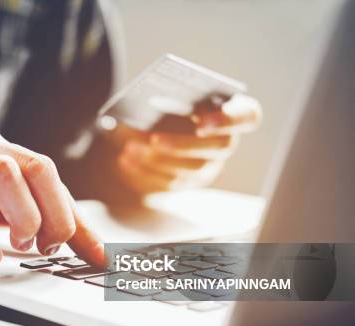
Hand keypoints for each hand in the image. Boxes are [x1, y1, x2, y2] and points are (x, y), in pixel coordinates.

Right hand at [0, 124, 103, 265]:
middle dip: (58, 212)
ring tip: (25, 245)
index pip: (46, 174)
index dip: (76, 216)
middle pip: (34, 166)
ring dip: (25, 215)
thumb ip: (6, 210)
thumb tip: (53, 235)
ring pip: (1, 173)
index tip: (98, 253)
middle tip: (53, 247)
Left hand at [115, 94, 261, 192]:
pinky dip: (145, 171)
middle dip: (183, 144)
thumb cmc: (169, 102)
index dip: (228, 119)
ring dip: (158, 160)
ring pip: (191, 169)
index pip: (248, 116)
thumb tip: (149, 105)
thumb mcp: (169, 94)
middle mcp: (226, 142)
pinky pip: (170, 182)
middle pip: (218, 147)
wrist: (153, 128)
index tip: (201, 119)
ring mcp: (210, 166)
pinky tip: (125, 160)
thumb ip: (170, 96)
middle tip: (154, 139)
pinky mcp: (188, 182)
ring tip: (131, 147)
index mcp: (232, 111)